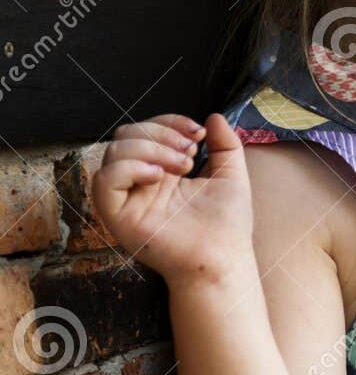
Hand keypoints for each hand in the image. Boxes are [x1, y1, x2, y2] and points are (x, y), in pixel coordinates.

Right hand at [91, 114, 252, 283]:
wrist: (223, 258)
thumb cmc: (228, 223)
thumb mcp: (232, 175)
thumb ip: (226, 144)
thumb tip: (213, 116)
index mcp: (163, 170)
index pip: (149, 130)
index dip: (170, 122)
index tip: (199, 132)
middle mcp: (141, 182)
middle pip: (127, 135)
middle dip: (160, 132)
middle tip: (191, 151)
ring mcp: (127, 198)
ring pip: (114, 151)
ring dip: (151, 148)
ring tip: (182, 166)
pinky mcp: (117, 215)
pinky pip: (104, 179)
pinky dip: (130, 168)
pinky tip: (158, 177)